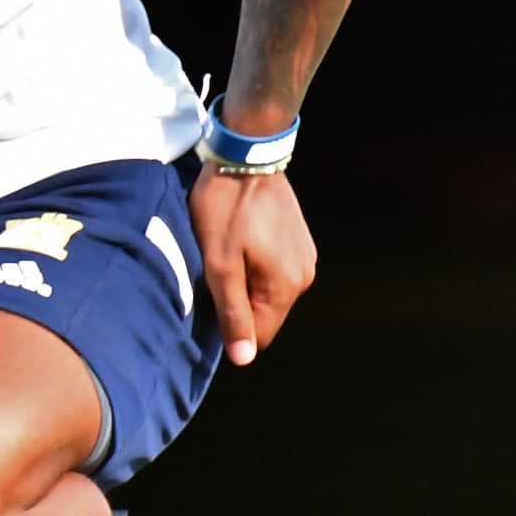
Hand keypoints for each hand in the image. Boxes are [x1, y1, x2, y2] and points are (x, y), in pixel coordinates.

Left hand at [189, 161, 317, 367]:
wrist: (246, 155)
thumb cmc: (226, 209)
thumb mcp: (219, 264)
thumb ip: (233, 313)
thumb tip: (244, 359)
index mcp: (287, 286)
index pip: (260, 335)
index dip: (231, 324)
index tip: (211, 294)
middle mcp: (304, 276)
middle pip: (265, 313)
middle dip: (238, 300)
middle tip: (215, 268)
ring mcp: (304, 256)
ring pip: (267, 290)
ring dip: (244, 280)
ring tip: (226, 251)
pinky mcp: (298, 240)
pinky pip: (273, 269)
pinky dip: (254, 263)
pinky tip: (239, 240)